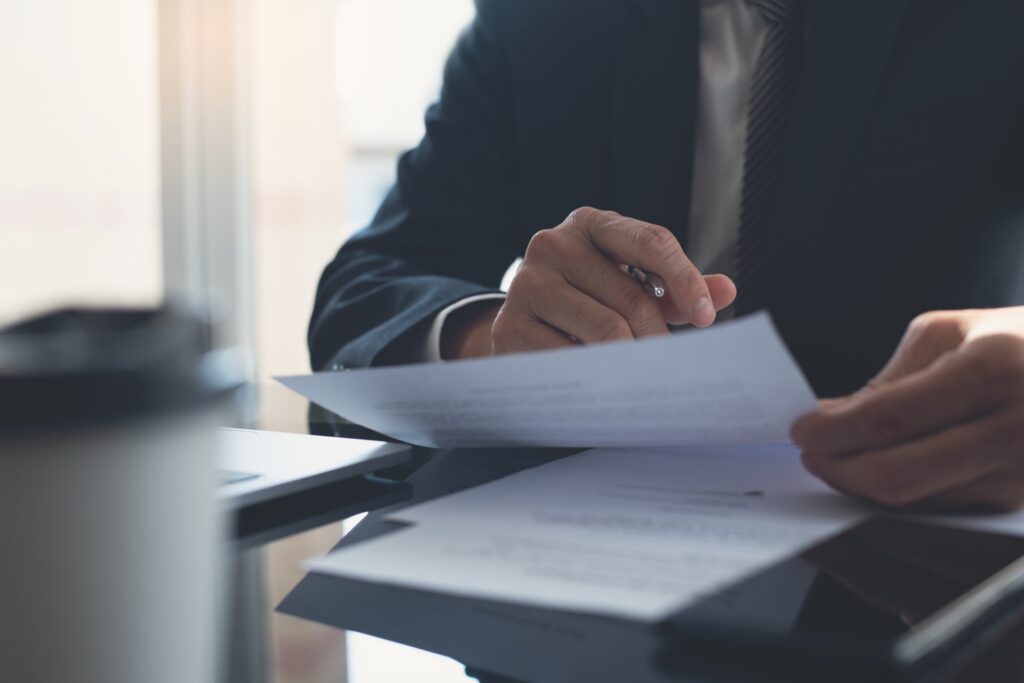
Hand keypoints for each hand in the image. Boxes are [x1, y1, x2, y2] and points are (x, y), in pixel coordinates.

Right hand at [467, 207, 734, 355]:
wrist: (521, 321)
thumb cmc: (587, 296)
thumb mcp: (630, 282)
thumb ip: (675, 287)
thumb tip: (726, 290)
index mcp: (591, 223)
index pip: (651, 242)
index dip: (685, 280)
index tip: (707, 318)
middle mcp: (553, 243)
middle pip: (632, 297)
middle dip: (659, 336)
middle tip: (670, 365)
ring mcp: (527, 284)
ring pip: (606, 331)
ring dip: (632, 360)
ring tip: (638, 373)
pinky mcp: (511, 326)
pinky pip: (573, 360)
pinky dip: (595, 375)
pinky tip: (600, 378)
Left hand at [792, 307, 1023, 508]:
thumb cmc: (1019, 341)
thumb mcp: (954, 333)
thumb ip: (890, 378)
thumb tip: (829, 417)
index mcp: (994, 369)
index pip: (891, 417)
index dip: (835, 431)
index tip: (800, 432)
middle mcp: (1018, 428)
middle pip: (900, 477)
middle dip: (840, 470)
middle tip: (812, 455)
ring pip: (920, 505)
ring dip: (867, 489)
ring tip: (843, 462)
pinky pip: (948, 517)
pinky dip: (905, 503)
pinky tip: (882, 479)